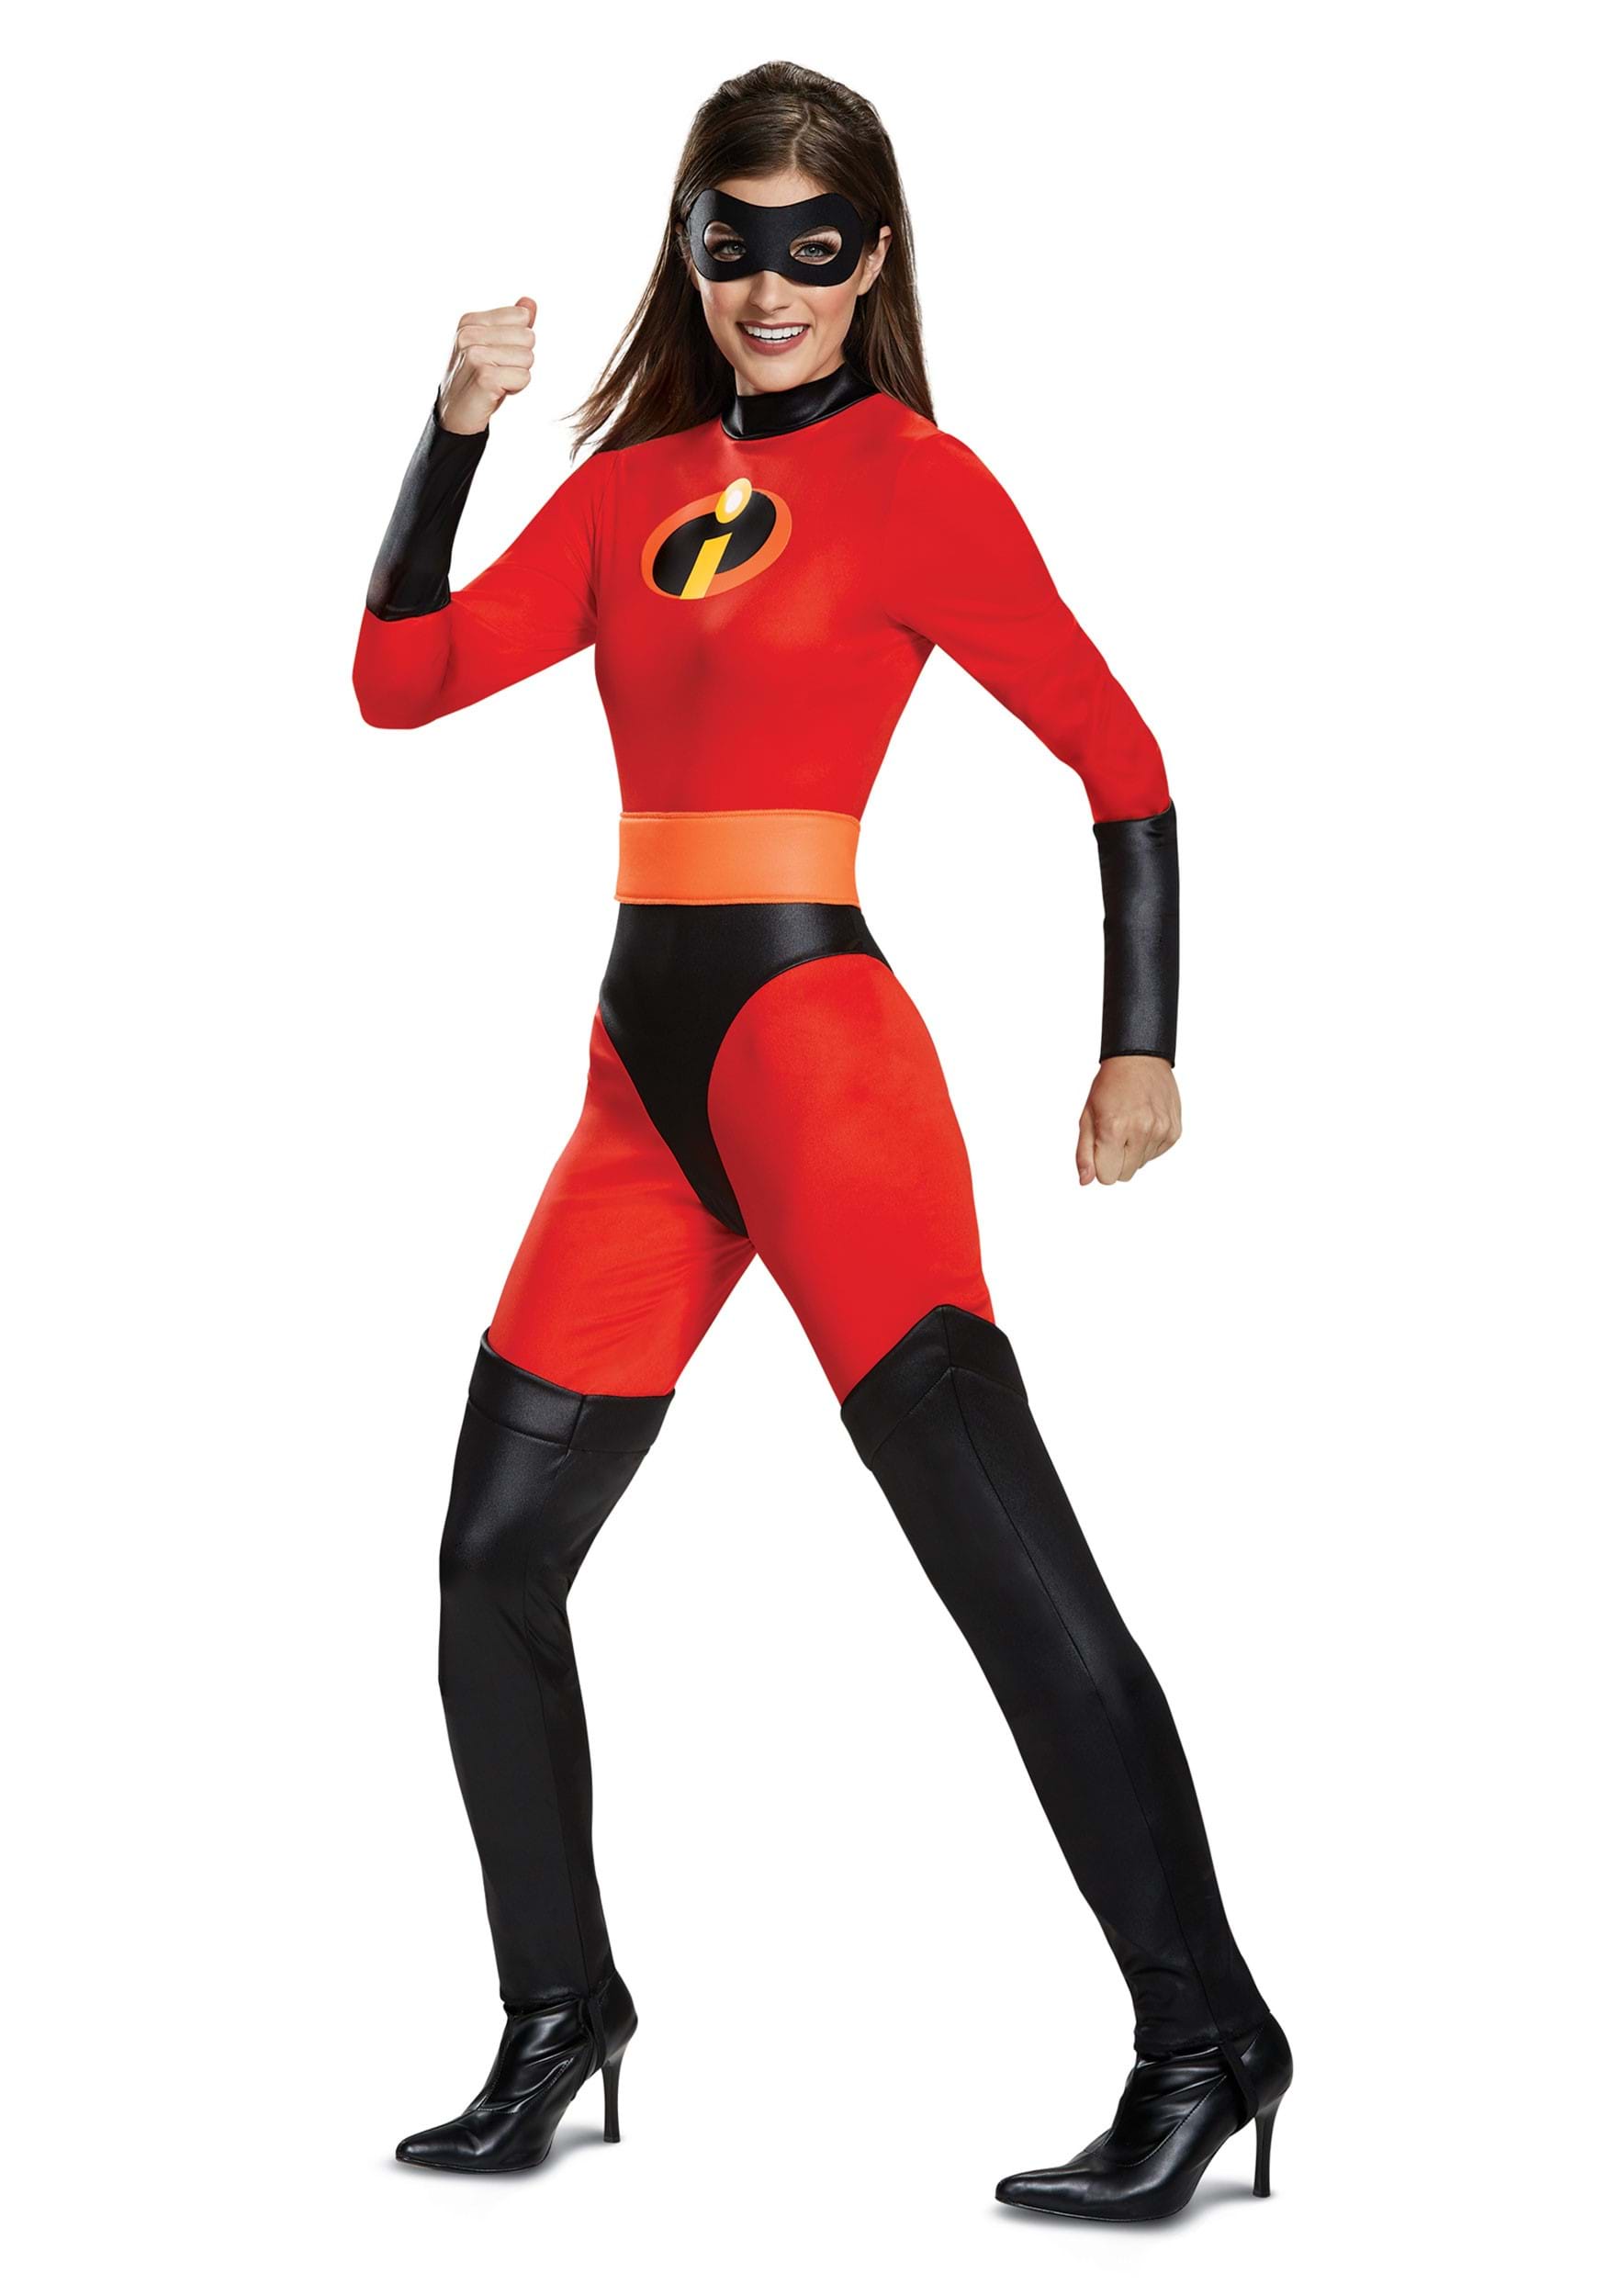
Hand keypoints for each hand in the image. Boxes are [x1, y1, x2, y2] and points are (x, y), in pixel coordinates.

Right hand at [437, 297, 536, 434]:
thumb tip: (530, 302)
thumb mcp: (492, 345)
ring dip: (517, 375)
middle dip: (520, 359)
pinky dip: (515, 388)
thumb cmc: (476, 378)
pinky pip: (524, 377)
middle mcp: (469, 333)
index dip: (517, 341)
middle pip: (528, 337)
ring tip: (496, 381)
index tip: (497, 355)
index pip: (521, 317)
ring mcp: (475, 354)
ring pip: (528, 357)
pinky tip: (496, 391)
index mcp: (471, 320)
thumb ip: (512, 323)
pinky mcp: (484, 376)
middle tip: (498, 371)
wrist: (454, 414)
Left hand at [1076, 1057, 1181, 1185]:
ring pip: (1141, 1165)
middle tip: (1115, 1133)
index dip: (1100, 1164)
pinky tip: (1144, 1122)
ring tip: (1130, 1123)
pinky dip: (1148, 1144)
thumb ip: (1084, 1153)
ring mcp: (1161, 1132)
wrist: (1139, 1060)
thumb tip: (1086, 1181)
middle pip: (1125, 1175)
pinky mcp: (1174, 1132)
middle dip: (1116, 1160)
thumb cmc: (1110, 1086)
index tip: (1101, 1146)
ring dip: (1133, 1151)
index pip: (1106, 1177)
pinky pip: (1156, 1154)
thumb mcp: (1087, 1117)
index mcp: (1114, 1129)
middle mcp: (1141, 1132)